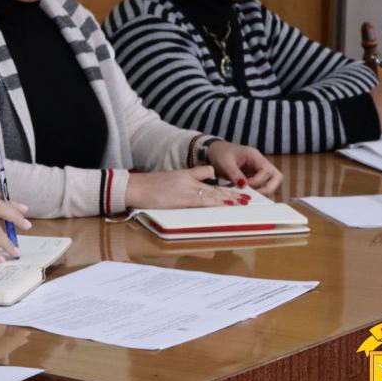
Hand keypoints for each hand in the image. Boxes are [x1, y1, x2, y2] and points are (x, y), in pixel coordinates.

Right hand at [126, 166, 250, 208]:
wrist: (135, 187)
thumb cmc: (147, 186)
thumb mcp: (167, 179)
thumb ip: (180, 182)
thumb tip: (190, 190)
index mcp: (184, 174)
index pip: (206, 173)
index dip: (219, 181)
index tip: (232, 187)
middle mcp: (188, 181)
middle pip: (214, 187)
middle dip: (231, 193)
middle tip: (246, 198)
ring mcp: (186, 191)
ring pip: (212, 195)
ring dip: (228, 200)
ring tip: (242, 203)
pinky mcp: (182, 201)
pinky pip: (203, 203)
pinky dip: (215, 205)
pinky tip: (224, 208)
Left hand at [205, 140, 282, 194]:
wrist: (214, 151)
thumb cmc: (220, 153)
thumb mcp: (225, 163)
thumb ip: (235, 174)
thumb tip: (244, 186)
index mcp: (255, 156)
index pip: (268, 171)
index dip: (259, 181)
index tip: (245, 185)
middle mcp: (261, 163)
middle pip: (276, 177)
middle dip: (267, 188)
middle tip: (252, 194)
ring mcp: (259, 170)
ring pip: (271, 183)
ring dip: (261, 191)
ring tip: (246, 193)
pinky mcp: (254, 177)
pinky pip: (261, 186)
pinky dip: (255, 191)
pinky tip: (244, 193)